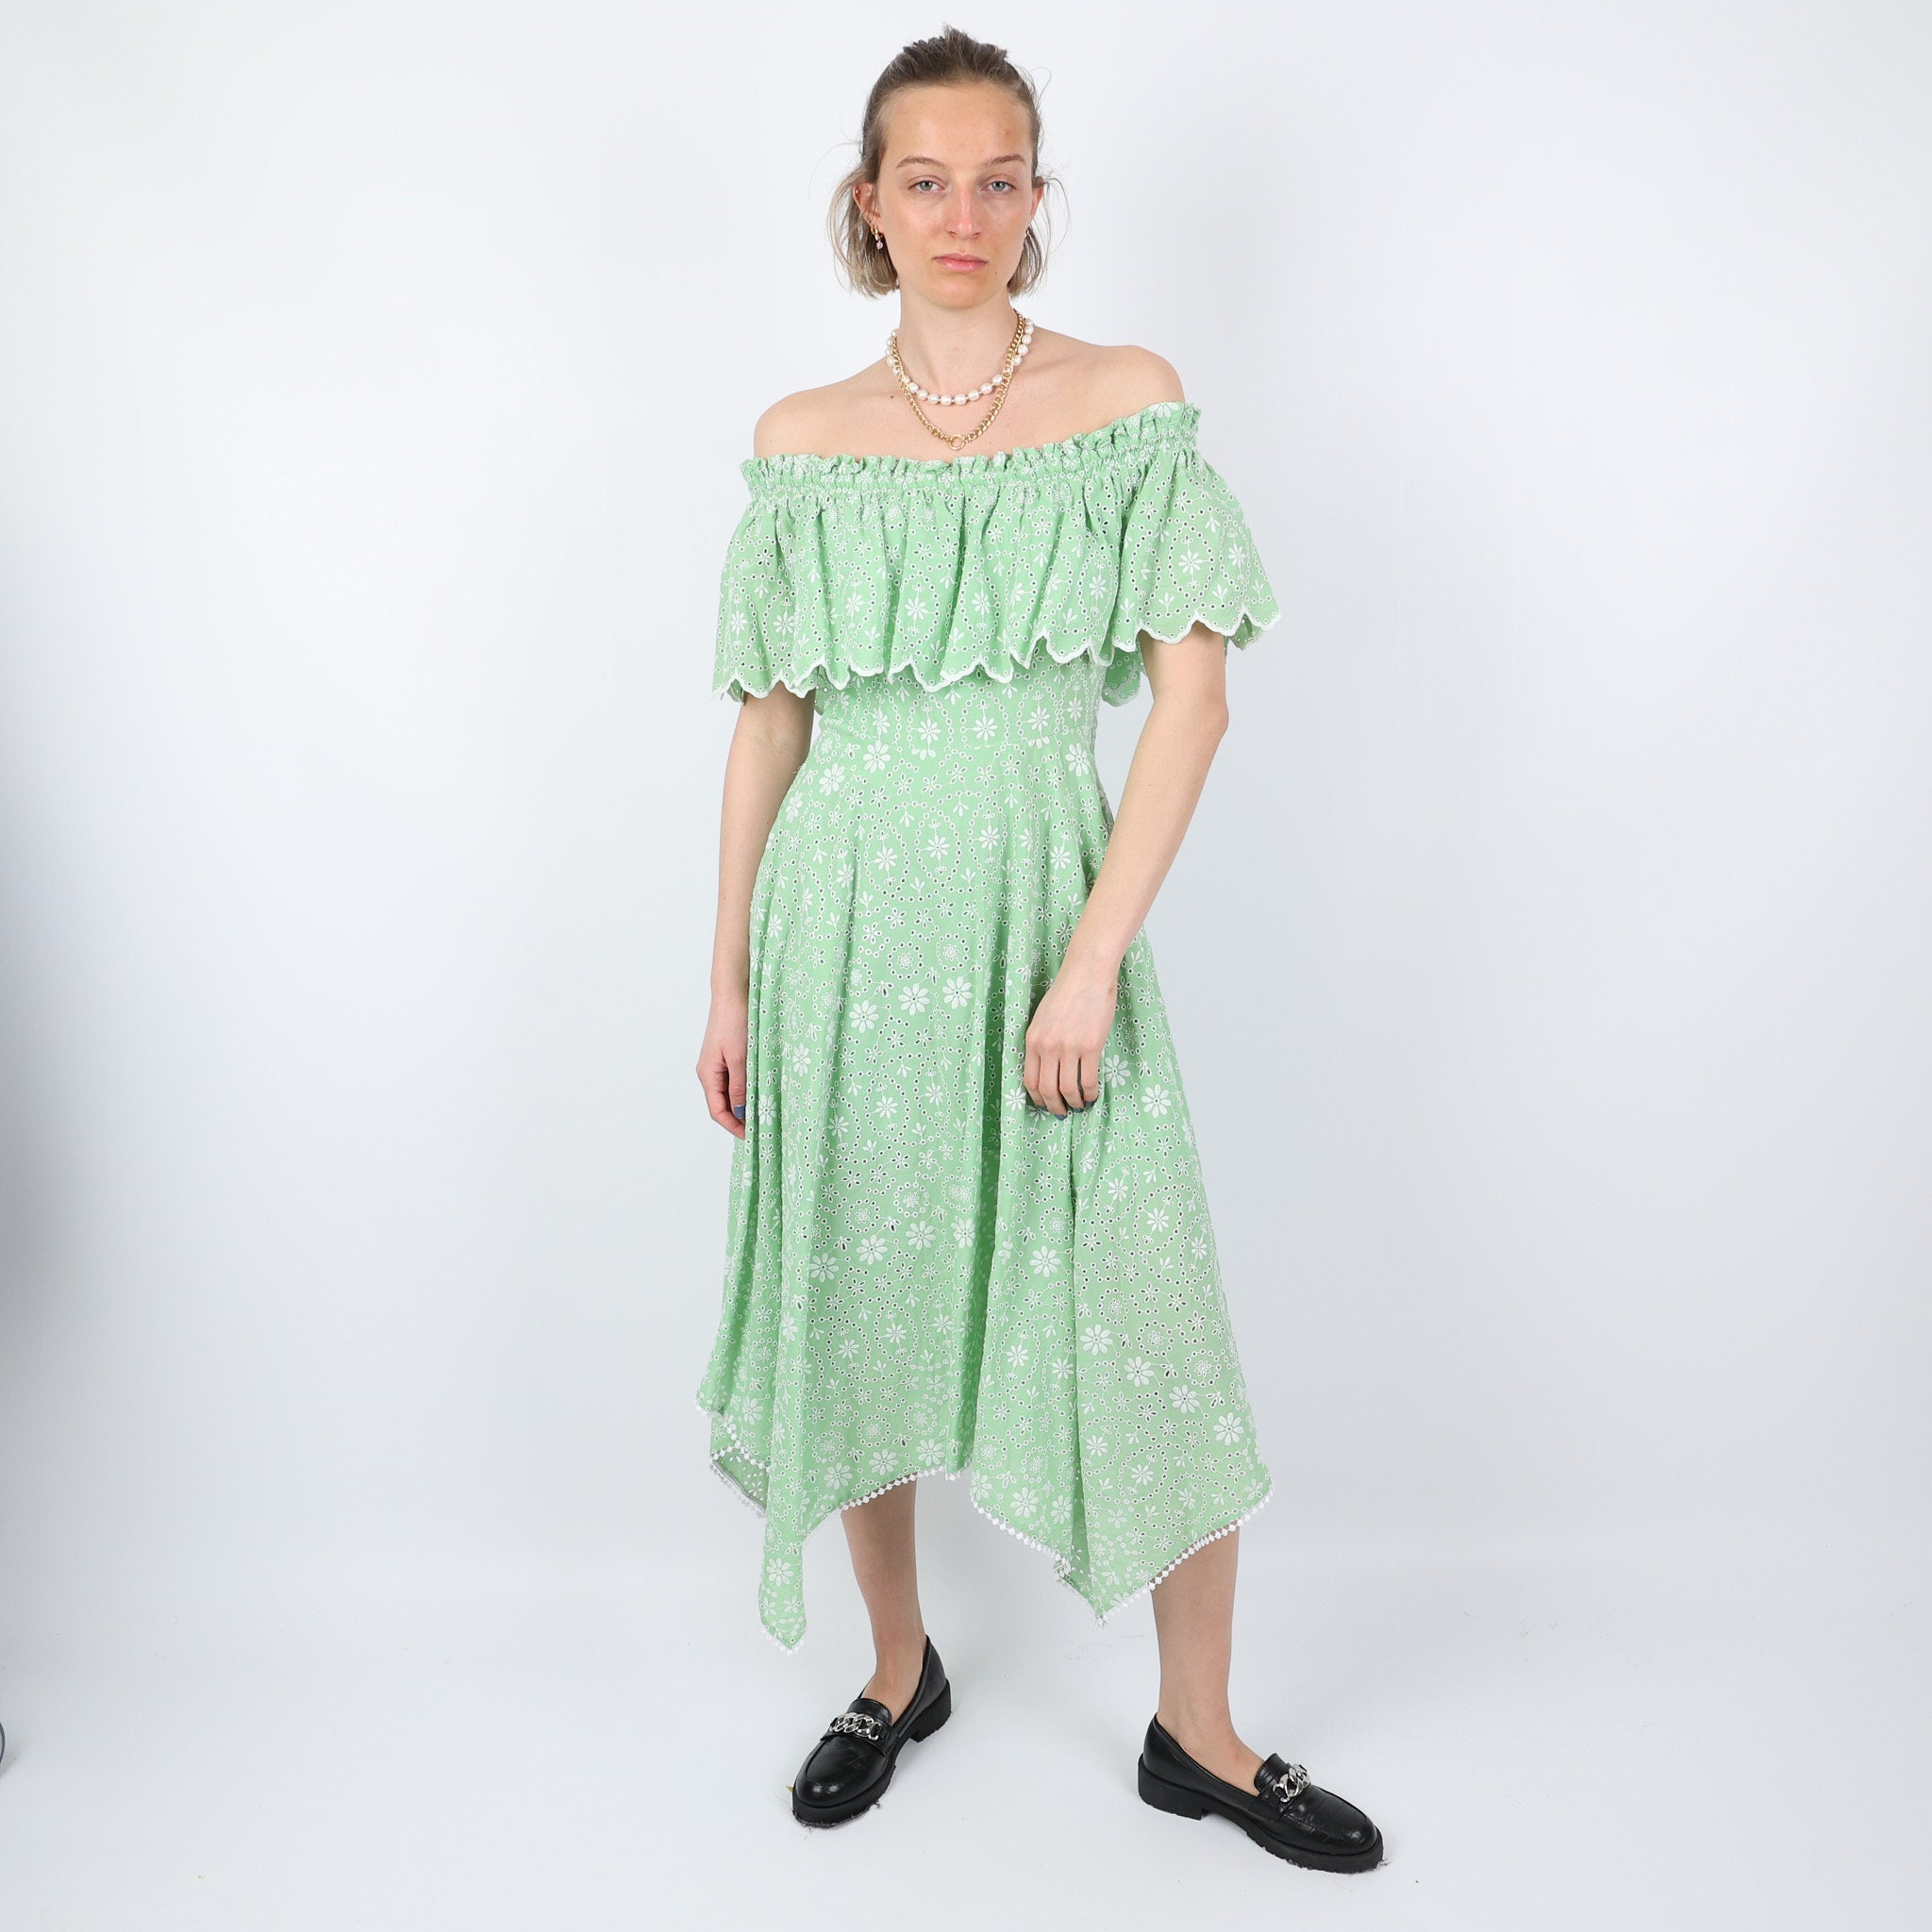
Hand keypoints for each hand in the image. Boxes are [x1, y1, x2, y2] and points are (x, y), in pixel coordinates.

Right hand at [697, 991, 748, 1137]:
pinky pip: (736, 1079)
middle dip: (740, 1118)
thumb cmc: (734, 1022)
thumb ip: (741, 1087)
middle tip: (762, 1127)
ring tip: (764, 1111)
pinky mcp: (728, 1056)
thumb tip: (742, 1113)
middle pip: (723, 1104)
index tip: (752, 1136)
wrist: (733, 993)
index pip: (717, 1111)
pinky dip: (748, 1088)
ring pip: (731, 1092)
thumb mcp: (741, 1058)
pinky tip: (762, 1090)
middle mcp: (710, 1072)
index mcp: (708, 1074)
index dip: (733, 1126)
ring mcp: (719, 1064)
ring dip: (745, 1103)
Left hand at [1023, 964, 1117, 1114]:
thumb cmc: (1067, 992)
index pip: (1029, 1080)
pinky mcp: (1091, 1046)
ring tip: (1080, 1106)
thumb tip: (1048, 1069)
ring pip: (1068, 1089)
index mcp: (1032, 1040)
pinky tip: (1094, 1095)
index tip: (1044, 1105)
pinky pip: (1089, 1079)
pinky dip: (1091, 1093)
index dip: (1037, 1098)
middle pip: (1047, 1090)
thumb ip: (1042, 1042)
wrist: (1087, 973)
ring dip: (1075, 1103)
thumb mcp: (1042, 1018)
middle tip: (1062, 1113)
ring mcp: (1069, 1047)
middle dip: (1054, 1107)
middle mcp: (1047, 1047)